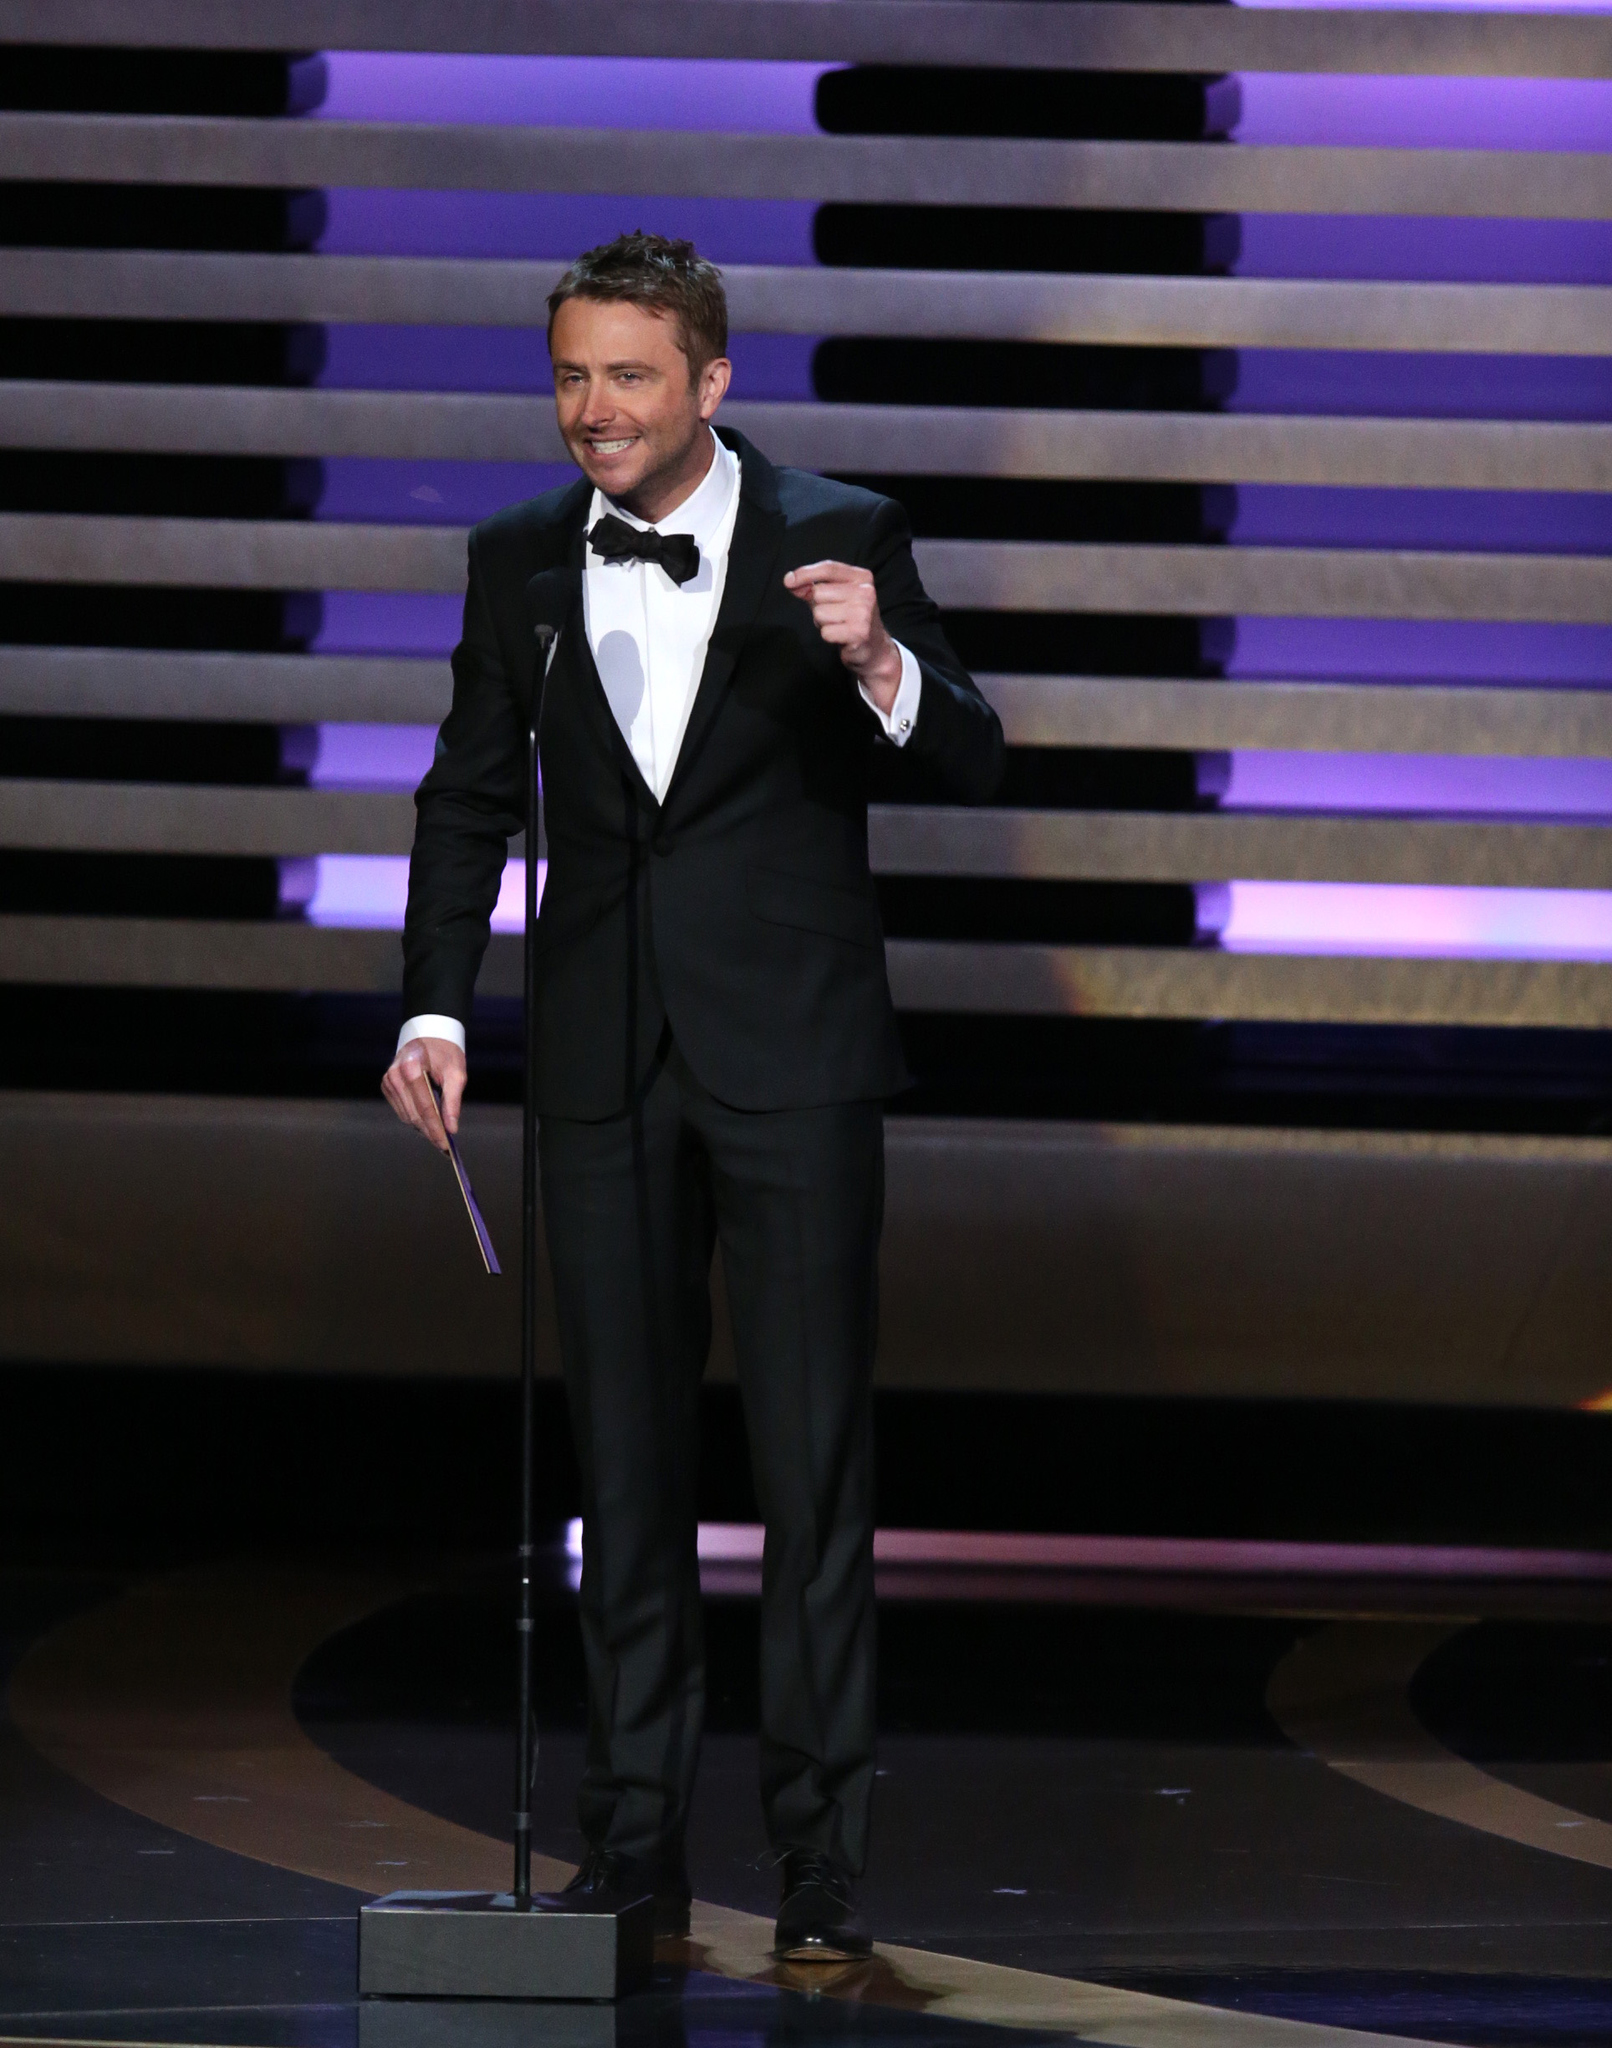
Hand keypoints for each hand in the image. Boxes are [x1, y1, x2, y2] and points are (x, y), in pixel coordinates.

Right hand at [382, 1035, 466, 1154]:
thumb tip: (452, 1128)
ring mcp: (388, 1080)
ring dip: (423, 1127)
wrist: (428, 1036)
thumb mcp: (456, 1073)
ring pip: (406, 1115)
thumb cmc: (445, 1053)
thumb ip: (453, 1101)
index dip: (435, 1128)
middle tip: (444, 1146)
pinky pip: (402, 1110)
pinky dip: (415, 1118)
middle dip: (430, 1131)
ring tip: (438, 1135)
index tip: (445, 1145)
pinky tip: (428, 1123)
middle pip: (414, 1114)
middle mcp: (395, 1074)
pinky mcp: (386, 1085)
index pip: (424, 1106)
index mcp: (411, 1067)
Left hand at [784, 560, 903, 715]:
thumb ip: (812, 588)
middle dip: (818, 607)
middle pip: (819, 593)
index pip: (828, 568)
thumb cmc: (850, 619)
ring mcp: (864, 612)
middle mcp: (866, 592)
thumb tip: (790, 582)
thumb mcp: (834, 597)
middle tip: (835, 615)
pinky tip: (842, 637)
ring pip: (820, 613)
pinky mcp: (859, 633)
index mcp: (862, 578)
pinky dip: (828, 636)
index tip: (788, 581)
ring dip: (823, 623)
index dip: (805, 573)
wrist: (875, 648)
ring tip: (839, 626)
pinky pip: (825, 632)